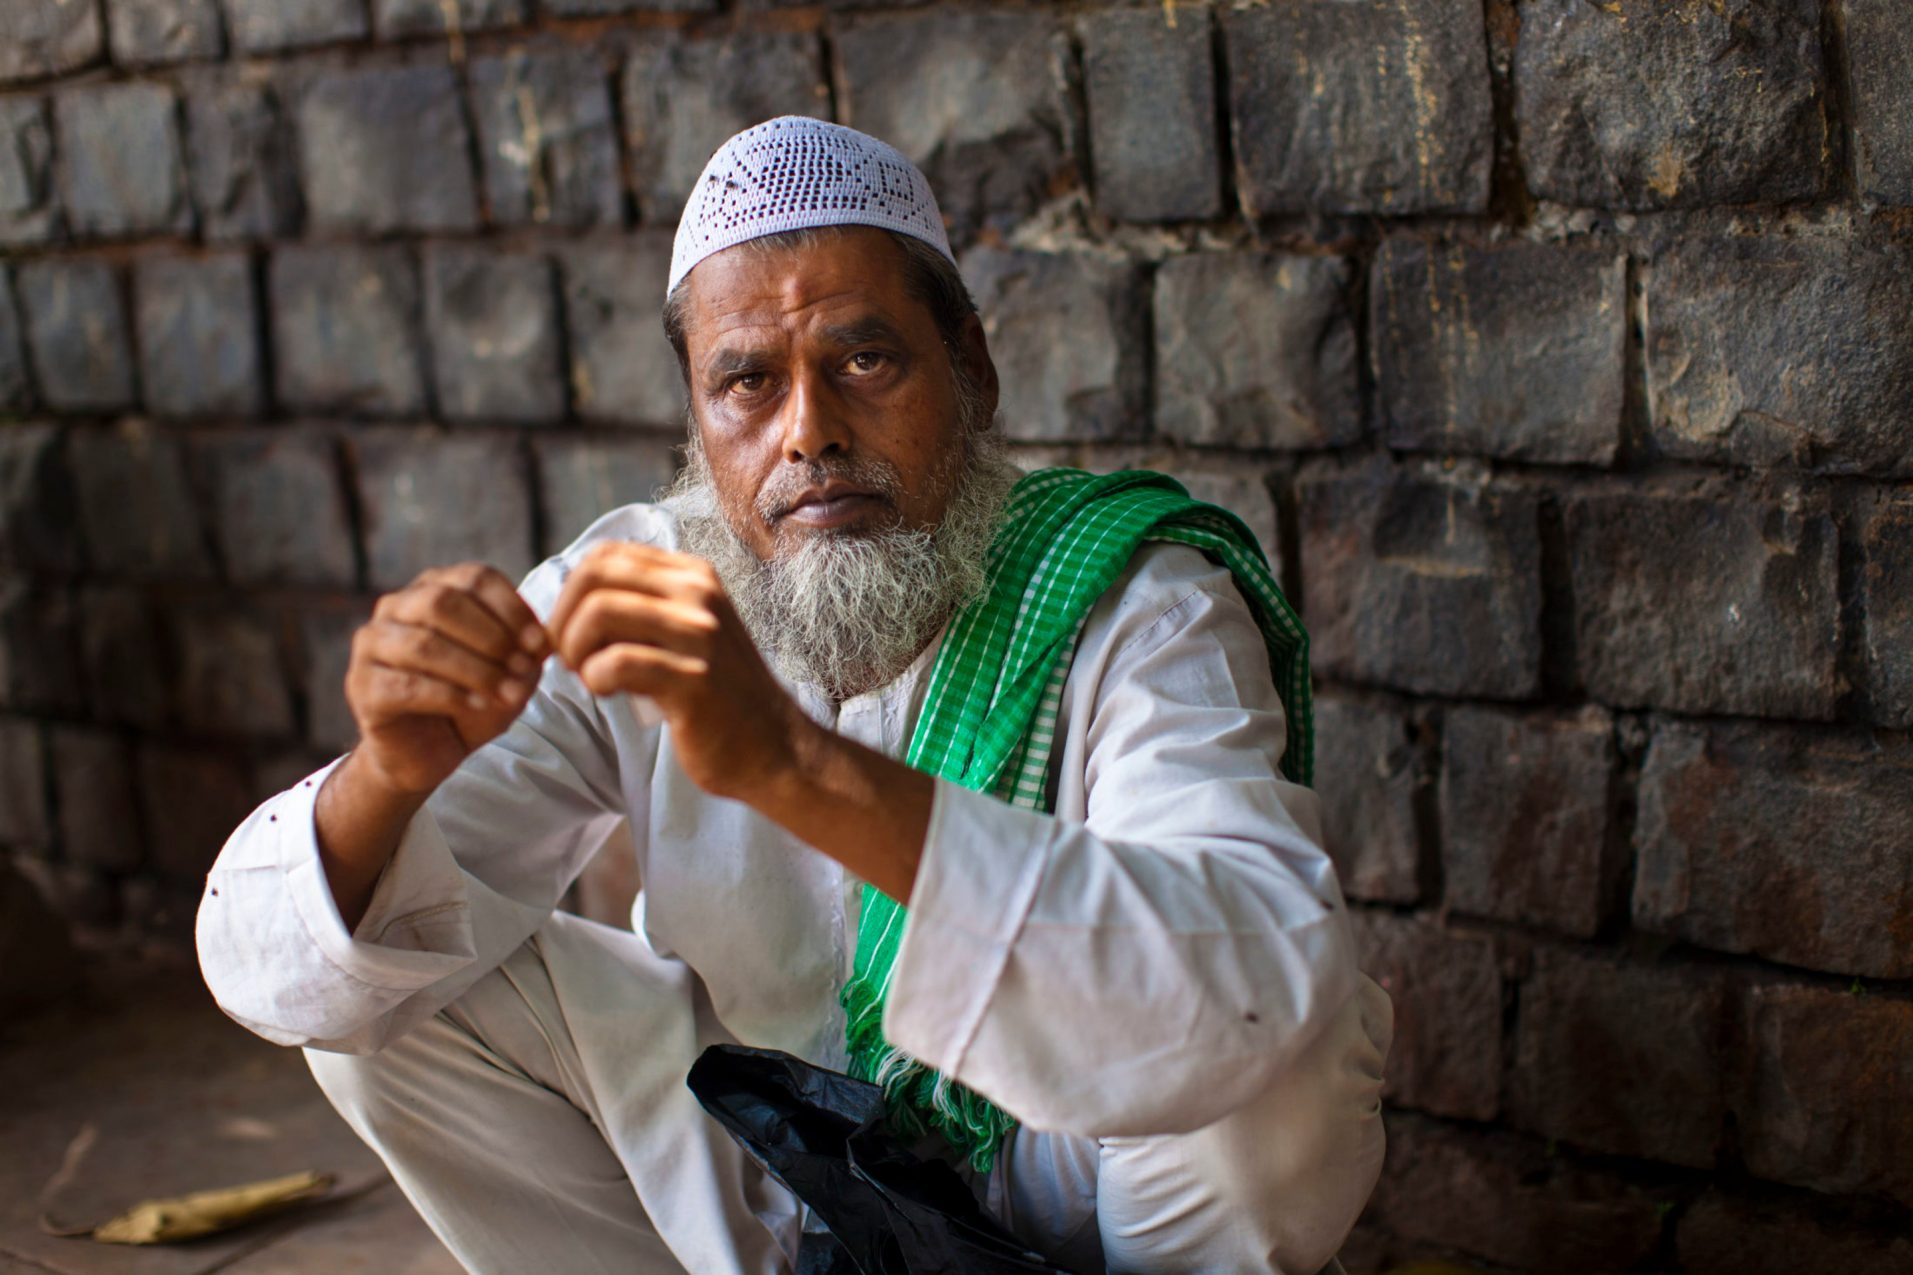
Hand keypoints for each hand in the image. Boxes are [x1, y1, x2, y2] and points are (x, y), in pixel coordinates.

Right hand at [343, 563, 549, 796]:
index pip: (475, 578)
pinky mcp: (362, 686)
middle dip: (491, 637)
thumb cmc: (471, 702)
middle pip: (443, 602)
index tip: (539, 644)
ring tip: (508, 693)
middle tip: (522, 668)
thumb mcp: (510, 673)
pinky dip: (450, 695)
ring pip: (424, 644)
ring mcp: (372, 644)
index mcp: (434, 588)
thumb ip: (525, 652)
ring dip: (475, 670)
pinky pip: (407, 684)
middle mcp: (396, 607)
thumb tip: (541, 640)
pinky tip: (478, 705)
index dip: (512, 609)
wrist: (428, 752)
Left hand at [545, 541, 811, 802]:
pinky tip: (608, 694)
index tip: (572, 632)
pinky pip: (617, 662)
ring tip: (589, 676)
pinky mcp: (693, 679)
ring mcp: (699, 634)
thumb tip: (574, 599)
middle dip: (564, 619)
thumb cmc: (718, 692)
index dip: (571, 593)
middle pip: (595, 576)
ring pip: (600, 613)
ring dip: (576, 649)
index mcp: (693, 574)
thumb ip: (644, 605)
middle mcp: (698, 593)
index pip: (606, 555)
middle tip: (569, 657)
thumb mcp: (688, 629)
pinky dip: (596, 679)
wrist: (774, 747)